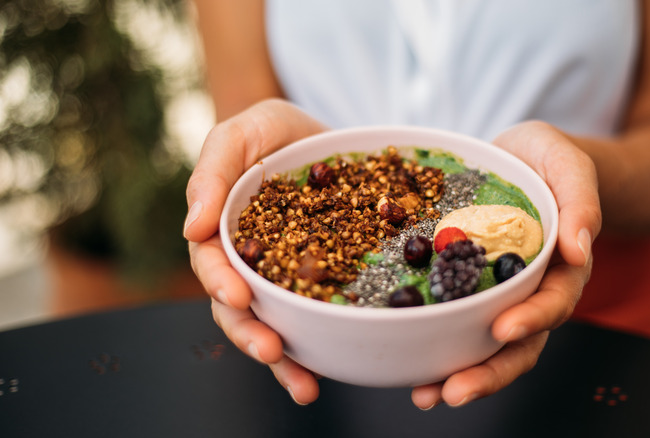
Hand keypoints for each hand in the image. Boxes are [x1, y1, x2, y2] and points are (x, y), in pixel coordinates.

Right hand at [184, 99, 326, 404]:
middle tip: (271, 348)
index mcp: (221, 232)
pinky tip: (327, 373)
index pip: (213, 264)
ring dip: (283, 358)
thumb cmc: (271, 131)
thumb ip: (212, 172)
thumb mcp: (240, 134)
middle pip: (238, 308)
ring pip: (273, 323)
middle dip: (250, 332)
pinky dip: (318, 348)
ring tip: (302, 384)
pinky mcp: (319, 282)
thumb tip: (190, 228)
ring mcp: (282, 276)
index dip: (221, 282)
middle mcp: (247, 262)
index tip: (237, 296)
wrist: (322, 135)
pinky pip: (314, 318)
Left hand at [410, 120, 601, 408]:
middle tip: (454, 391)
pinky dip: (437, 347)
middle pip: (519, 343)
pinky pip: (457, 324)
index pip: (553, 301)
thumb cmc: (546, 159)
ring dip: (459, 374)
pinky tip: (411, 368)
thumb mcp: (567, 164)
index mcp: (561, 266)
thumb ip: (580, 200)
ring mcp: (497, 295)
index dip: (532, 319)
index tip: (503, 330)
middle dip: (489, 372)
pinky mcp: (467, 289)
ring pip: (485, 346)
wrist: (517, 158)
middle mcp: (530, 290)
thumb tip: (581, 249)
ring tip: (426, 395)